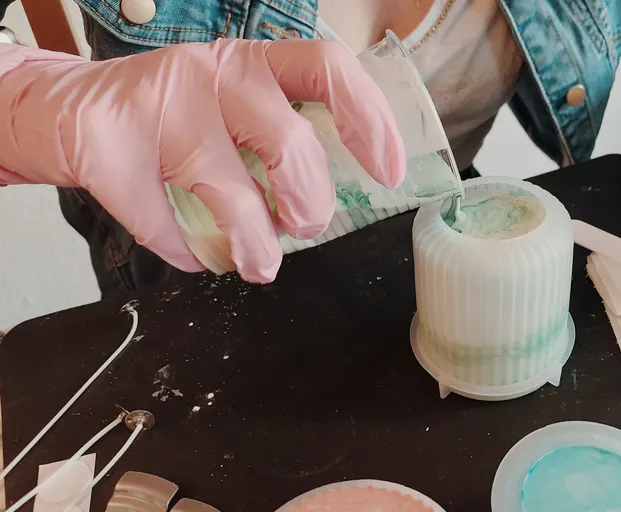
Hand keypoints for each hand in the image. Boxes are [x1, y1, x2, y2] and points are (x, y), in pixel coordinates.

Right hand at [0, 40, 405, 281]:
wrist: (70, 108)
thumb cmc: (175, 114)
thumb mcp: (237, 105)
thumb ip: (284, 135)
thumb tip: (338, 198)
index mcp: (255, 62)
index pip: (328, 68)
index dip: (368, 119)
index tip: (390, 171)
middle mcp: (211, 75)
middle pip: (288, 141)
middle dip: (311, 200)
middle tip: (308, 224)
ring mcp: (158, 108)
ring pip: (227, 190)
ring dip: (256, 241)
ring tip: (262, 263)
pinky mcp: (111, 150)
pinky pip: (162, 222)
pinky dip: (186, 250)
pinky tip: (195, 254)